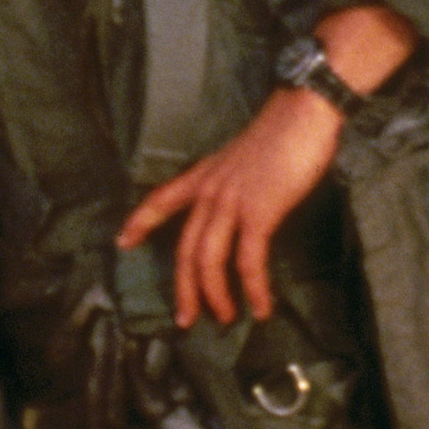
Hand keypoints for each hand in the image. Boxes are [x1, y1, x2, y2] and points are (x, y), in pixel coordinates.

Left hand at [117, 1, 419, 327]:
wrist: (305, 110)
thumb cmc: (286, 130)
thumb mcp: (247, 156)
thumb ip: (237, 182)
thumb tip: (245, 208)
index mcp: (205, 174)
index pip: (161, 199)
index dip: (140, 222)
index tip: (123, 241)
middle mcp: (210, 190)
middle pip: (185, 248)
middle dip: (183, 288)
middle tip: (185, 318)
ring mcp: (231, 202)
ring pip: (208, 260)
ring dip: (214, 295)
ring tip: (223, 318)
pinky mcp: (259, 212)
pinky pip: (248, 262)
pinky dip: (253, 289)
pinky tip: (260, 306)